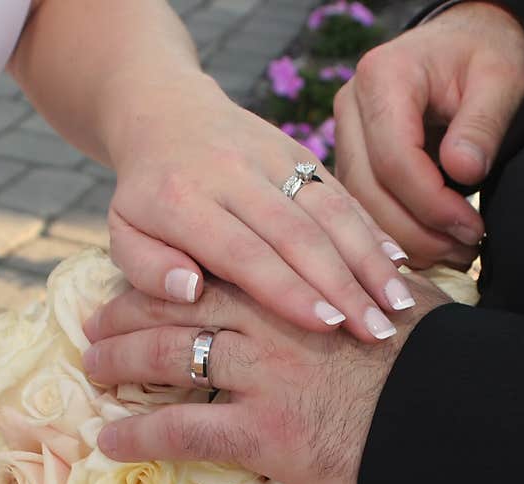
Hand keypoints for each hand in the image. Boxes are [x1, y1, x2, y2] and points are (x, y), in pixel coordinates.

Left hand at [82, 275, 450, 483]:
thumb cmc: (436, 371)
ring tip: (93, 368)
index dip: (176, 276)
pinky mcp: (260, 432)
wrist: (448, 430)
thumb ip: (375, 282)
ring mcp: (263, 375)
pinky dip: (140, 437)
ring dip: (123, 362)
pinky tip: (111, 442)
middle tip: (98, 321)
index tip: (148, 283)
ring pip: (171, 356)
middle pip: (183, 305)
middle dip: (132, 311)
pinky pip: (182, 430)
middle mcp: (273, 322)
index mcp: (302, 288)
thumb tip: (371, 266)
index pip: (221, 269)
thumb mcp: (408, 308)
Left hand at [105, 74, 428, 341]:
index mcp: (183, 200)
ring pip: (329, 210)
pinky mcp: (299, 152)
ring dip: (368, 259)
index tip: (327, 325)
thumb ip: (148, 268)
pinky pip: (341, 192)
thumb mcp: (124, 233)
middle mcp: (233, 173)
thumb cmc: (145, 196)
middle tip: (376, 332)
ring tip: (398, 305)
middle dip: (343, 284)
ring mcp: (272, 157)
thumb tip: (190, 291)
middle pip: (297, 234)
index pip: (243, 251)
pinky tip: (398, 265)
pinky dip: (372, 229)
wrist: (165, 111)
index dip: (287, 289)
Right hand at [333, 1, 523, 267]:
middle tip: (466, 251)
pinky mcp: (351, 162)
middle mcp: (351, 107)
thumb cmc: (483, 54)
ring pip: (361, 208)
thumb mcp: (502, 78)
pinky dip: (398, 235)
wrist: (463, 43)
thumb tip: (464, 172)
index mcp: (383, 77)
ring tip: (456, 252)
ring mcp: (345, 137)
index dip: (432, 204)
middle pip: (370, 191)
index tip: (471, 228)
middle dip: (418, 233)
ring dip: (408, 242)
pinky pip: (365, 209)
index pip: (394, 160)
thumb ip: (483, 124)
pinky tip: (434, 246)